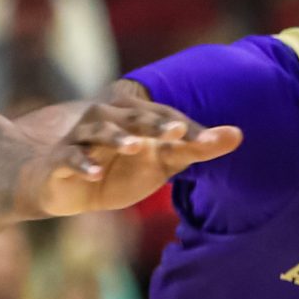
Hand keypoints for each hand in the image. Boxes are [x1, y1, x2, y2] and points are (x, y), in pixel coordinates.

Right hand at [19, 96, 242, 216]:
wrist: (59, 183)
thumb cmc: (117, 168)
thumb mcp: (160, 161)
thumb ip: (195, 148)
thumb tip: (239, 134)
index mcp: (134, 116)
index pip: (165, 118)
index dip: (188, 130)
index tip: (216, 141)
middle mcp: (107, 119)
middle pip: (132, 117)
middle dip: (153, 124)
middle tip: (177, 132)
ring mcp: (81, 138)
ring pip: (99, 133)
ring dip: (117, 139)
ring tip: (136, 147)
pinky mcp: (60, 160)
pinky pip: (70, 159)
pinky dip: (82, 165)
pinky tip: (96, 172)